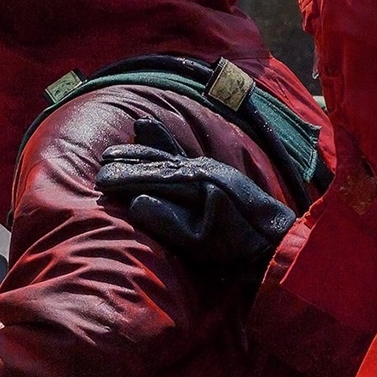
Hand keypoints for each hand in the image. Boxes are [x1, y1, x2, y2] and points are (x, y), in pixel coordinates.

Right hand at [95, 119, 295, 268]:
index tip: (100, 181)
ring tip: (113, 150)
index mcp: (197, 185)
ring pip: (166, 154)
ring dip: (139, 150)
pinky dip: (161, 139)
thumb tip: (136, 202)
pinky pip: (180, 151)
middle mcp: (202, 169)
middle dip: (127, 163)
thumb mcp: (200, 244)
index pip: (152, 177)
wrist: (275, 240)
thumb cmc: (236, 248)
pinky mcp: (214, 170)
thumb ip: (169, 223)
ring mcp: (209, 167)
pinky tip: (147, 127)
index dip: (125, 178)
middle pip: (157, 161)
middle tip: (100, 167)